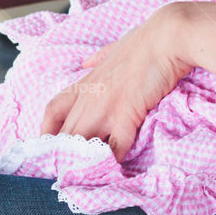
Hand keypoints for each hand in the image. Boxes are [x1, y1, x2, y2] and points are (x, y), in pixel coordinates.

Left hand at [39, 2, 191, 161]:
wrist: (167, 37)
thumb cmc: (145, 40)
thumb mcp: (115, 47)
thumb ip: (99, 57)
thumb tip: (86, 62)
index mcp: (87, 82)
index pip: (54, 110)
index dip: (47, 130)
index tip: (49, 146)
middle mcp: (90, 97)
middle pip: (66, 134)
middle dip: (65, 155)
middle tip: (69, 172)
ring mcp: (106, 107)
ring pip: (84, 144)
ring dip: (86, 161)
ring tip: (89, 177)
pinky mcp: (126, 114)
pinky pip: (115, 146)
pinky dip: (114, 160)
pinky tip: (117, 169)